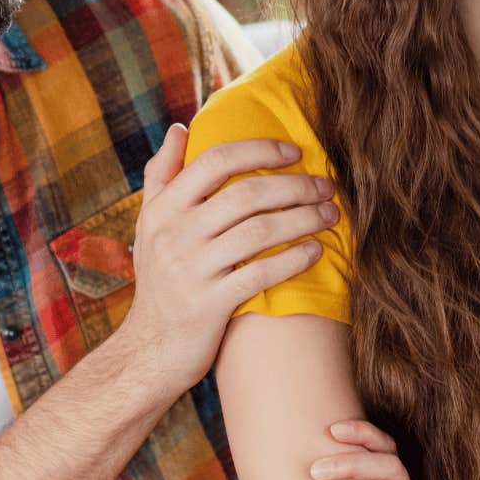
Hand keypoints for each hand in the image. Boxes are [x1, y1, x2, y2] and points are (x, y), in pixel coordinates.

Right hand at [115, 124, 337, 398]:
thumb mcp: (148, 225)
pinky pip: (261, 274)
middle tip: (327, 185)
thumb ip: (161, 174)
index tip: (295, 151)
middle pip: (245, 194)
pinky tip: (317, 251)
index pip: (214, 160)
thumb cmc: (158, 281)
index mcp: (162, 209)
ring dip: (303, 218)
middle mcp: (174, 235)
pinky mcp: (210, 305)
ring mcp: (191, 270)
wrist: (148, 351)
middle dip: (294, 185)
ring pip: (259, 232)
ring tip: (331, 214)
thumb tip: (179, 128)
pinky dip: (294, 259)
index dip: (259, 149)